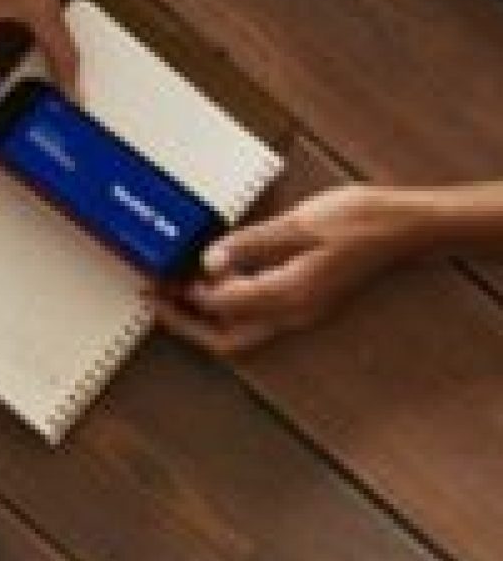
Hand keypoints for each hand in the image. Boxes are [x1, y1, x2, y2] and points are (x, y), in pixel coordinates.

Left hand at [153, 185, 433, 355]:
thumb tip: (209, 261)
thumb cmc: (361, 220)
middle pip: (227, 340)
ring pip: (241, 332)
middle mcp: (293, 313)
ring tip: (176, 290)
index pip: (222, 307)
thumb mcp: (300, 223)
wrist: (404, 228)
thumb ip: (250, 244)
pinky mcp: (305, 302)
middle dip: (187, 325)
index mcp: (289, 295)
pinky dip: (230, 304)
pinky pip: (258, 315)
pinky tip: (218, 279)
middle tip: (156, 301)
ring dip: (206, 317)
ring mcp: (301, 312)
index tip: (159, 280)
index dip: (185, 296)